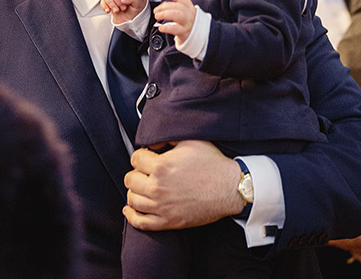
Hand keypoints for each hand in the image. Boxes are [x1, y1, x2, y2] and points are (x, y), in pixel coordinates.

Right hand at [101, 0, 147, 21]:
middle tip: (123, 8)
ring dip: (111, 4)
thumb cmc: (136, 8)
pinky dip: (105, 6)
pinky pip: (103, 1)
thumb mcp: (139, 4)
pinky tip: (109, 10)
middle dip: (118, 0)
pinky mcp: (109, 1)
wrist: (131, 18)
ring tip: (117, 10)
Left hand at [123, 140, 240, 230]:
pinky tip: (130, 210)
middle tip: (146, 173)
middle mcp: (158, 187)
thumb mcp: (192, 141)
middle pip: (130, 180)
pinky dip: (132, 216)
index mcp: (162, 166)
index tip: (147, 158)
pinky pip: (140, 222)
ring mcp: (162, 206)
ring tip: (143, 188)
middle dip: (137, 174)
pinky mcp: (168, 221)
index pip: (135, 159)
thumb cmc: (213, 164)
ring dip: (135, 192)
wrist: (231, 188)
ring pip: (132, 200)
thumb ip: (168, 138)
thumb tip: (151, 143)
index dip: (141, 156)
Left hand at [153, 0, 198, 44]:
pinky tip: (161, 28)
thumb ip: (174, 8)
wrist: (195, 38)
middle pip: (179, 7)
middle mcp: (190, 15)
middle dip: (165, 6)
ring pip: (178, 15)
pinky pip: (176, 29)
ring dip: (165, 14)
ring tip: (157, 16)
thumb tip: (164, 5)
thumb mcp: (184, 14)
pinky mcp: (184, 33)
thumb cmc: (186, 24)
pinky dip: (166, 28)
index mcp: (190, 8)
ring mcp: (188, 24)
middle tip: (156, 10)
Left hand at [327, 202, 360, 265]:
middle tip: (324, 233)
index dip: (340, 223)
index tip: (328, 219)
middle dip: (337, 238)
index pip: (357, 222)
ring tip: (335, 240)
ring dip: (345, 246)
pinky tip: (353, 250)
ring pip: (359, 251)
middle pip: (354, 240)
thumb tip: (355, 195)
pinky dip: (359, 256)